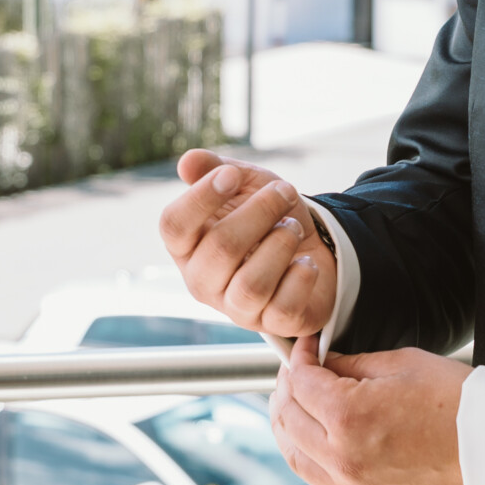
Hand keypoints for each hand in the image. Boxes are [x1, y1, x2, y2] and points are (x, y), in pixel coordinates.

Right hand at [158, 149, 337, 340]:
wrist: (311, 247)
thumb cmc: (268, 216)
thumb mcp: (245, 184)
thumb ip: (217, 169)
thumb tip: (188, 161)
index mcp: (186, 246)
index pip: (173, 225)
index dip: (201, 197)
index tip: (232, 175)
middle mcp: (202, 281)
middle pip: (220, 249)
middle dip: (259, 212)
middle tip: (283, 192)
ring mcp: (235, 307)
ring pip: (251, 283)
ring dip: (281, 244)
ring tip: (293, 227)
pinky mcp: (272, 323)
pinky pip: (284, 305)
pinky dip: (301, 275)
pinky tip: (305, 261)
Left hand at [270, 335, 469, 484]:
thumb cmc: (463, 407)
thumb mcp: (403, 365)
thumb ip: (353, 364)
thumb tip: (325, 364)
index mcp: (349, 417)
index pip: (301, 382)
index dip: (299, 357)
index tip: (306, 347)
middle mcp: (343, 457)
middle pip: (288, 418)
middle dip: (286, 387)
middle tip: (297, 370)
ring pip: (294, 456)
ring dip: (287, 425)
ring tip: (294, 402)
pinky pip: (319, 478)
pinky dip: (306, 453)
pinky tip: (313, 436)